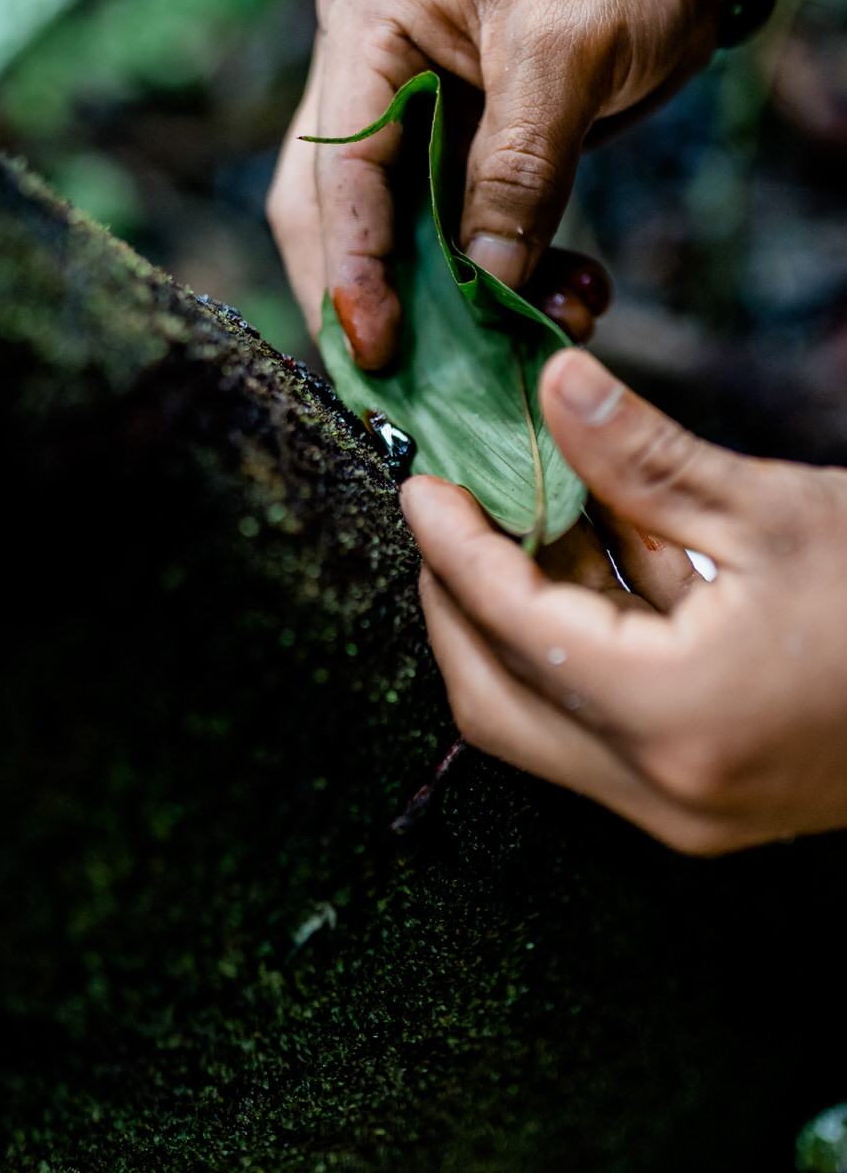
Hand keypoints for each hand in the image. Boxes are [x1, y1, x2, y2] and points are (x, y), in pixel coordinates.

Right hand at [267, 0, 736, 368]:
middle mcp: (368, 73)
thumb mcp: (566, 59)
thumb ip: (516, 177)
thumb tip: (483, 288)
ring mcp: (411, 116)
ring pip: (400, 237)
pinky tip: (562, 298)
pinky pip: (457, 234)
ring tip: (531, 333)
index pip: (338, 169)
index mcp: (369, 26)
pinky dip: (503, 278)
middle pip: (338, 213)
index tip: (378, 346)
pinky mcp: (458, 151)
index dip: (352, 268)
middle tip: (407, 382)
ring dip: (456, 300)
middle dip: (376, 301)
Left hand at [401, 349, 846, 854]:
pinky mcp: (696, 804)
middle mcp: (658, 788)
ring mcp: (677, 811)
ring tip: (520, 526)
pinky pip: (589, 732)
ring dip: (509, 627)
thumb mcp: (774, 511)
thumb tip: (553, 385)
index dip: (452, 548)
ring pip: (534, 723)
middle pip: (492, 697)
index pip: (510, 627)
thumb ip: (645, 456)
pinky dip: (567, 656)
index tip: (422, 484)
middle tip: (451, 510)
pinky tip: (589, 573)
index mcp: (673, 715)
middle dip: (455, 599)